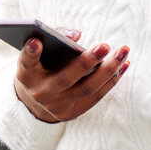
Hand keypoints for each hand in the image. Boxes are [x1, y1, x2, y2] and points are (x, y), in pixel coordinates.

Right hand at [13, 26, 128, 124]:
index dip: (30, 52)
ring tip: (123, 52)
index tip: (36, 41)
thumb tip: (77, 36)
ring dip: (109, 70)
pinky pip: (96, 96)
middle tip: (105, 45)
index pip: (26, 62)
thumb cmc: (41, 66)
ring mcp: (57, 107)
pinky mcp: (72, 113)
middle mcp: (41, 93)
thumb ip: (54, 37)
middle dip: (87, 62)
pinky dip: (112, 80)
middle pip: (65, 79)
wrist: (36, 101)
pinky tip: (124, 64)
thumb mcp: (40, 53)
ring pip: (87, 89)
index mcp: (27, 75)